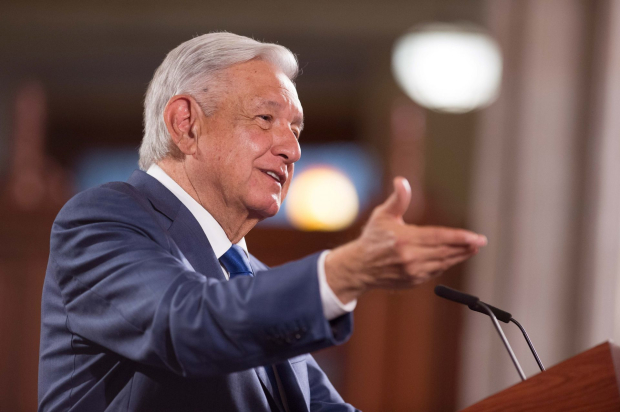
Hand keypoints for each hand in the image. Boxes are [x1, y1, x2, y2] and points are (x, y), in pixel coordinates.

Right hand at [325, 177, 486, 303]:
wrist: (359, 267)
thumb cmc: (372, 239)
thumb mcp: (382, 215)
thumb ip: (397, 199)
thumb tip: (401, 181)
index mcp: (404, 239)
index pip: (439, 237)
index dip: (460, 237)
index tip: (476, 237)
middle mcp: (410, 257)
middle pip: (445, 251)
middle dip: (465, 246)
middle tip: (480, 242)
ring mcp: (412, 271)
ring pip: (443, 263)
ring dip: (460, 256)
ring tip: (472, 249)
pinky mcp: (413, 281)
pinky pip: (435, 271)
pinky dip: (446, 264)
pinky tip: (454, 257)